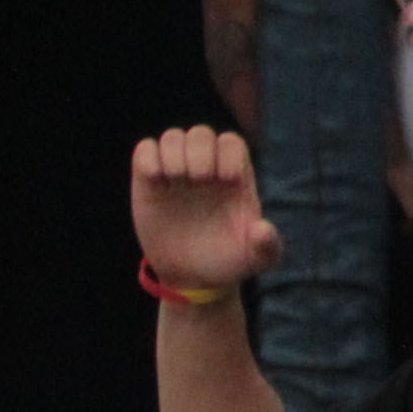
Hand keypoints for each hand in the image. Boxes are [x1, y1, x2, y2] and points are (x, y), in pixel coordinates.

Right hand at [130, 125, 282, 292]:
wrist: (191, 277)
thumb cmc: (227, 262)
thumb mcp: (255, 260)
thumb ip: (267, 247)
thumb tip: (262, 229)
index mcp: (234, 178)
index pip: (231, 143)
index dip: (228, 154)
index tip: (226, 180)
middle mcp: (204, 169)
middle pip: (201, 133)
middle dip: (200, 151)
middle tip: (199, 180)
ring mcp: (176, 173)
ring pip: (172, 137)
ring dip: (174, 152)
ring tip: (177, 178)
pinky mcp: (149, 181)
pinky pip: (145, 150)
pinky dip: (148, 158)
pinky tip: (156, 182)